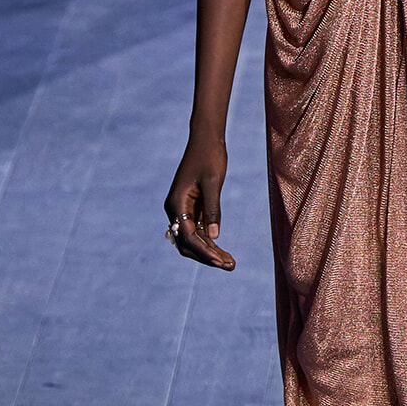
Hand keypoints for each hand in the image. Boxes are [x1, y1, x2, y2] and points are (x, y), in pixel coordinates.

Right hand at [164, 130, 235, 269]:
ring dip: (209, 252)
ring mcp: (182, 209)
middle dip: (207, 257)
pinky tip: (224, 251)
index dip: (204, 251)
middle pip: (187, 243)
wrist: (206, 139)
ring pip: (193, 239)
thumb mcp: (213, 183)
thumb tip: (213, 237)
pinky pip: (197, 230)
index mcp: (176, 203)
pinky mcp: (191, 208)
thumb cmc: (209, 157)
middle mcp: (175, 209)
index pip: (188, 236)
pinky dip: (209, 242)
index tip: (221, 262)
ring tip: (231, 263)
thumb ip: (212, 210)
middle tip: (230, 266)